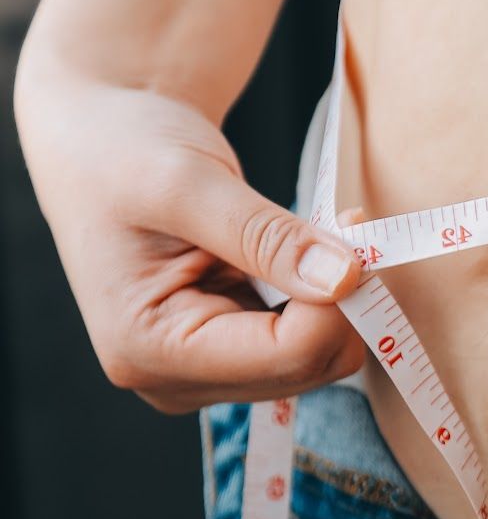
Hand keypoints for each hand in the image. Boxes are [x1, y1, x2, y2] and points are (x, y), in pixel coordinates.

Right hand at [14, 63, 364, 413]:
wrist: (99, 140)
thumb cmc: (122, 153)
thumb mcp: (189, 183)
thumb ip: (267, 237)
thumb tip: (344, 280)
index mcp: (148, 349)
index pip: (287, 354)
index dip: (339, 301)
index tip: (356, 228)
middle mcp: (174, 379)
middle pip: (310, 365)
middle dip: (342, 298)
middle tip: (347, 222)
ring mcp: (204, 371)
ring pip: (318, 358)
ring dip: (337, 295)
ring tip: (316, 229)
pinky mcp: (229, 352)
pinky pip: (307, 339)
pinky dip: (324, 294)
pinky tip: (305, 249)